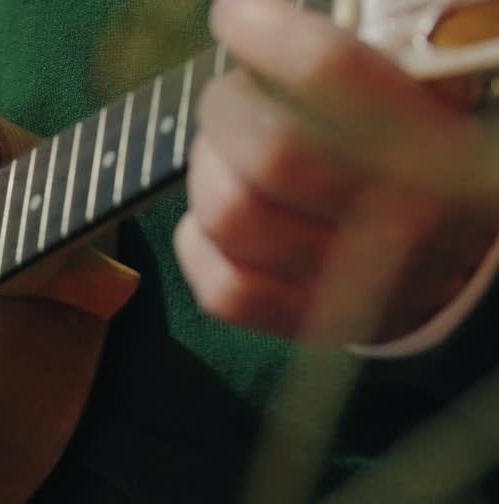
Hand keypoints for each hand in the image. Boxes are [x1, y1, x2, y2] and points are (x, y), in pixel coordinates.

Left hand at [176, 0, 498, 345]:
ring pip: (230, 215)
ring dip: (207, 168)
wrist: (454, 261)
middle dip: (226, 106)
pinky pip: (220, 285)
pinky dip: (198, 240)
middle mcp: (402, 218)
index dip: (264, 33)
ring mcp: (351, 283)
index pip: (329, 73)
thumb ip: (370, 47)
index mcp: (438, 143)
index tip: (236, 15)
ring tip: (226, 151)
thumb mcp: (425, 90)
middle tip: (232, 94)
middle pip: (267, 150)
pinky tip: (219, 213)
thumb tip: (265, 19)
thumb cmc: (426, 149)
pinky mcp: (304, 323)